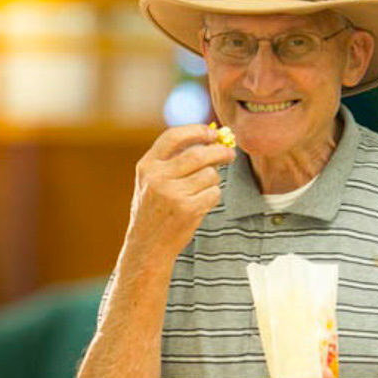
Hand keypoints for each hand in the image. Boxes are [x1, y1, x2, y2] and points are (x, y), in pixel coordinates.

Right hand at [125, 124, 235, 257]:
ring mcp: (173, 194)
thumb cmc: (154, 210)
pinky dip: (213, 196)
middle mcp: (158, 178)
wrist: (147, 245)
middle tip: (229, 154)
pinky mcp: (188, 210)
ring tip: (202, 190)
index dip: (197, 131)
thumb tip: (211, 141)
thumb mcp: (151, 181)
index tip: (212, 133)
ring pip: (209, 174)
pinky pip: (214, 193)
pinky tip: (201, 204)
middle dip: (220, 151)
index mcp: (147, 166)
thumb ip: (173, 161)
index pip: (173, 136)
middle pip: (199, 154)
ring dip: (213, 180)